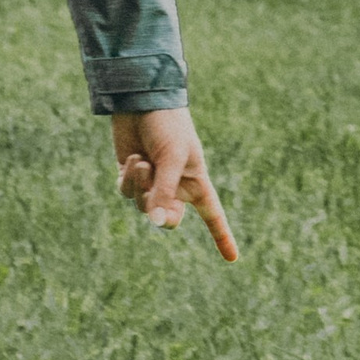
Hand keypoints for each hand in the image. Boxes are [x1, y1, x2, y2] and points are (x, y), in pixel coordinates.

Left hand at [109, 106, 238, 261]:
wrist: (141, 100)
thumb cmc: (168, 126)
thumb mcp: (172, 159)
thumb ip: (164, 191)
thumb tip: (155, 222)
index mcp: (195, 181)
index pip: (212, 215)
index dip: (222, 237)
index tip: (232, 259)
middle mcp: (174, 185)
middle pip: (168, 219)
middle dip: (160, 212)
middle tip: (156, 199)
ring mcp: (152, 181)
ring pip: (143, 206)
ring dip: (141, 186)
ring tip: (143, 162)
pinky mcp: (130, 174)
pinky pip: (127, 192)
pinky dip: (128, 179)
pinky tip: (133, 158)